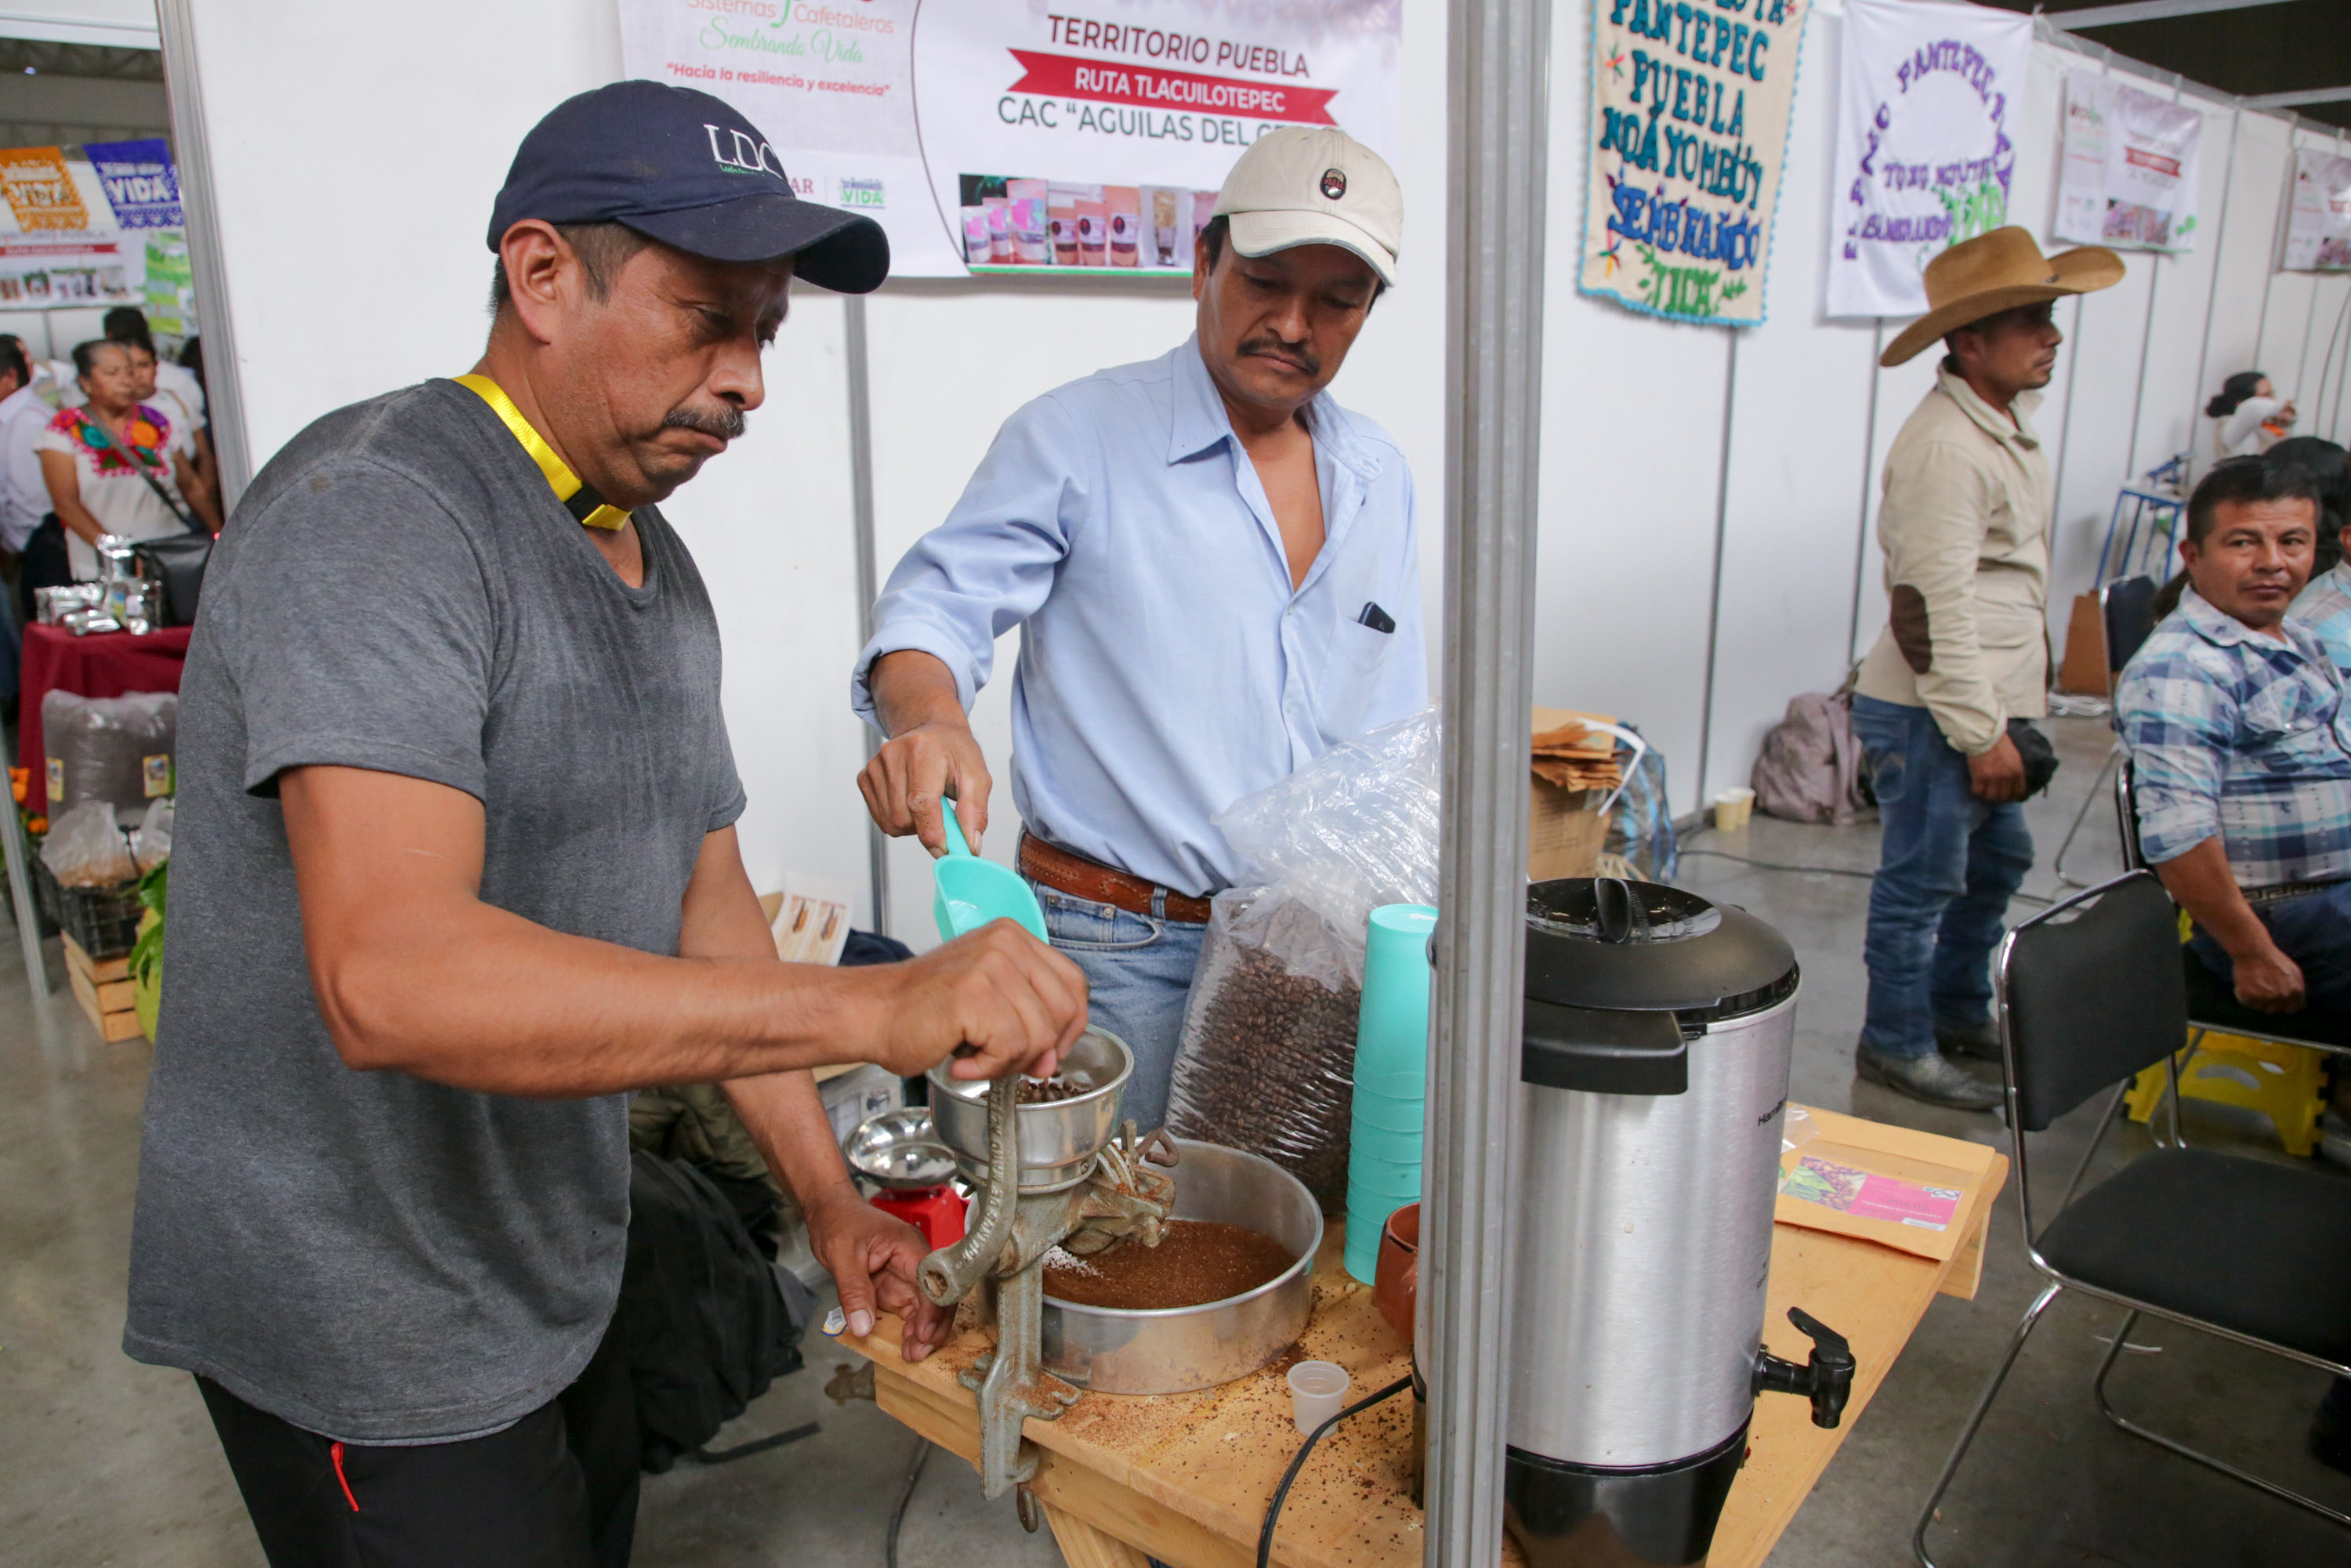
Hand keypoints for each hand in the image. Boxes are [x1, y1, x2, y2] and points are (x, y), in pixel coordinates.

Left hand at [803, 1181, 952, 1362]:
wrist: (829, 1212)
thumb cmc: (839, 1222)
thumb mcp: (841, 1256)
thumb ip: (854, 1292)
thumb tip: (863, 1327)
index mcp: (910, 1248)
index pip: (934, 1281)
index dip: (933, 1310)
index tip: (923, 1335)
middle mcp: (915, 1263)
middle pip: (938, 1298)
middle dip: (933, 1327)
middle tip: (918, 1354)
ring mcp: (907, 1276)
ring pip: (927, 1309)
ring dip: (923, 1333)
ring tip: (912, 1355)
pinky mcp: (895, 1287)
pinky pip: (910, 1311)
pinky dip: (910, 1329)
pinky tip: (905, 1346)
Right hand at [857, 920, 1086, 1081]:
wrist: (873, 1014)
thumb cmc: (923, 1011)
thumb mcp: (989, 1000)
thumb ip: (1029, 1019)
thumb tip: (1053, 1060)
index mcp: (1014, 937)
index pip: (1073, 983)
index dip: (1070, 1026)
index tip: (1050, 1049)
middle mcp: (1006, 943)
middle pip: (1063, 1010)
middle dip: (1041, 1050)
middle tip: (1003, 1060)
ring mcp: (991, 965)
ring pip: (1039, 1035)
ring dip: (1009, 1063)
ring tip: (975, 1060)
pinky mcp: (975, 994)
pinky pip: (1011, 1047)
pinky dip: (987, 1069)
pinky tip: (961, 1063)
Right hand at [859, 718, 991, 857]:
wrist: (930, 729)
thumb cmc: (954, 752)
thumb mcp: (977, 776)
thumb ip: (975, 812)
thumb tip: (969, 846)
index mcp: (922, 750)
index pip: (921, 802)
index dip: (933, 833)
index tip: (946, 851)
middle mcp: (892, 755)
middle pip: (903, 818)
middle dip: (926, 827)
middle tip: (942, 812)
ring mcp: (875, 766)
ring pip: (890, 823)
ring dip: (913, 825)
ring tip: (926, 802)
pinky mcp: (865, 777)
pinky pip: (881, 819)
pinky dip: (899, 819)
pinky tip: (910, 801)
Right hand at [1967, 734, 2027, 802]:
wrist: (1985, 735)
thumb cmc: (2000, 743)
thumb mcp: (2014, 756)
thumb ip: (2015, 769)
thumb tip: (2013, 781)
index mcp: (2017, 771)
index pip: (2020, 792)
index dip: (2015, 798)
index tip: (2011, 799)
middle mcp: (2007, 777)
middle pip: (2004, 796)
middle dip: (2000, 798)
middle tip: (1995, 795)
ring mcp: (1993, 778)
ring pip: (1991, 796)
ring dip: (1987, 796)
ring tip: (1984, 792)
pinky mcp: (1979, 776)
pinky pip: (1977, 791)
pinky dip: (1976, 791)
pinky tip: (1975, 787)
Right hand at [2231, 940, 2305, 1013]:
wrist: (2253, 951)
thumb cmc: (2274, 960)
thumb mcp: (2294, 972)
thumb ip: (2299, 990)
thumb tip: (2300, 1006)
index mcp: (2295, 992)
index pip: (2293, 1009)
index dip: (2286, 1005)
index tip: (2279, 1000)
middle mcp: (2281, 997)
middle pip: (2275, 1010)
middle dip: (2271, 1003)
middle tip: (2265, 990)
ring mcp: (2264, 997)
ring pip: (2261, 1008)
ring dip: (2259, 1000)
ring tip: (2256, 986)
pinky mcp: (2247, 996)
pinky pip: (2248, 1004)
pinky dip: (2247, 997)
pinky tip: (2248, 985)